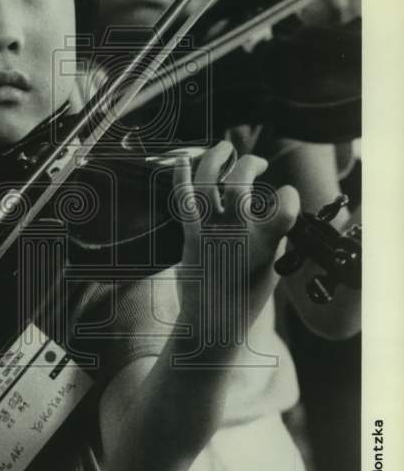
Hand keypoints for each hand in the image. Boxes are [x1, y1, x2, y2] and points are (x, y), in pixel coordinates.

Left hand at [173, 141, 299, 327]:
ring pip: (211, 180)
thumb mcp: (272, 265)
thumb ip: (273, 234)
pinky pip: (184, 197)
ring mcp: (211, 230)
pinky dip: (181, 174)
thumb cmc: (245, 296)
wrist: (212, 323)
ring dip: (217, 156)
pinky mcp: (190, 235)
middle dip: (251, 163)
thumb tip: (271, 207)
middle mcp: (239, 232)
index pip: (287, 203)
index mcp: (267, 242)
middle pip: (243, 181)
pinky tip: (181, 158)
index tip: (287, 194)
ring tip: (225, 148)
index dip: (290, 195)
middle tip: (257, 164)